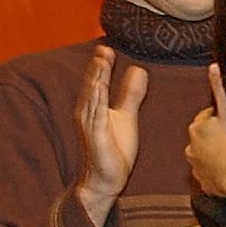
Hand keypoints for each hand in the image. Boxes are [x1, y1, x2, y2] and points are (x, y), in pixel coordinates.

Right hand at [76, 45, 148, 226]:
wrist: (107, 179)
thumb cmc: (114, 147)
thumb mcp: (126, 115)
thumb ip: (130, 94)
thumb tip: (137, 70)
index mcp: (95, 108)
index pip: (99, 82)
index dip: (102, 65)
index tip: (106, 47)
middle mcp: (88, 114)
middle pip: (93, 86)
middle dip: (97, 68)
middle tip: (103, 49)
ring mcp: (90, 126)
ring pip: (92, 99)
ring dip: (95, 80)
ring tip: (100, 62)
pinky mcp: (95, 138)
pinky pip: (95, 118)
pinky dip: (96, 102)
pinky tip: (99, 89)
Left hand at [185, 63, 225, 195]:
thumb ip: (218, 86)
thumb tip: (213, 65)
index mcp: (197, 128)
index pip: (206, 119)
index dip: (218, 119)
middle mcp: (191, 148)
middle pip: (203, 139)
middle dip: (213, 138)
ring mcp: (197, 168)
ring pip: (205, 158)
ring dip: (214, 156)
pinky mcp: (205, 185)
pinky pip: (210, 177)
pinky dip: (217, 174)